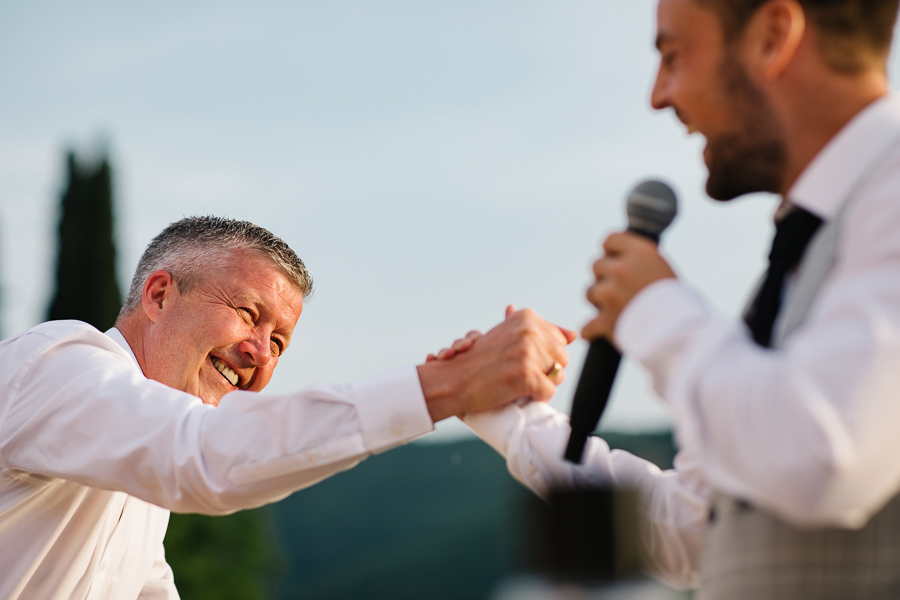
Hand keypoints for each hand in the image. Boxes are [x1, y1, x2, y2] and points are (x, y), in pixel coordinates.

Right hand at [416, 306, 576, 421]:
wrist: (452, 379)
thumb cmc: (480, 360)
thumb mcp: (510, 337)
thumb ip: (541, 332)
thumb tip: (573, 334)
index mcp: (527, 317)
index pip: (560, 342)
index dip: (543, 357)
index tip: (520, 359)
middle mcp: (530, 330)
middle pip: (562, 359)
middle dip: (544, 370)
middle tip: (516, 371)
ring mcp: (528, 351)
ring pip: (558, 376)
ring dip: (539, 384)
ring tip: (514, 379)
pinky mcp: (526, 374)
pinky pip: (548, 392)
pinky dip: (535, 397)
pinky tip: (516, 391)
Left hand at [582, 232, 675, 340]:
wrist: (683, 332)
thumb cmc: (678, 301)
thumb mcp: (663, 268)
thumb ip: (638, 260)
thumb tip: (615, 257)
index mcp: (640, 252)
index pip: (611, 239)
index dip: (612, 251)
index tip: (614, 258)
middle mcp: (622, 269)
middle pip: (597, 265)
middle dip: (606, 277)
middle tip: (620, 289)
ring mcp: (610, 295)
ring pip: (590, 292)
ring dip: (599, 301)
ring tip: (618, 309)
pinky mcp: (605, 321)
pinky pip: (588, 325)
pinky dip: (593, 330)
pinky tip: (597, 331)